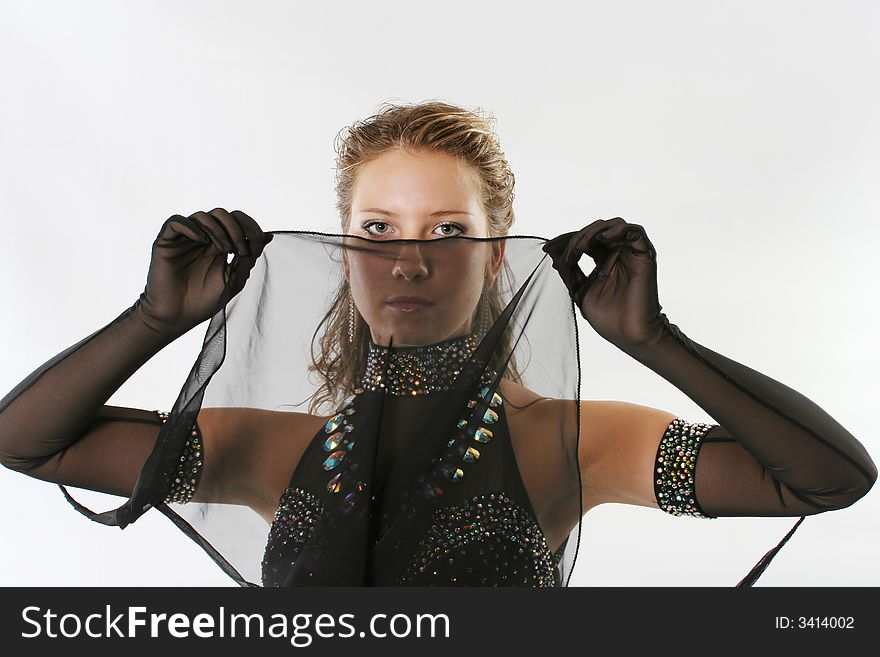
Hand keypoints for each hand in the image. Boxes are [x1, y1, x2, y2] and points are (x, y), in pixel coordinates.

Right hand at [135, 208, 273, 335]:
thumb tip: (267, 236)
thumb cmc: (205, 302)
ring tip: (225, 250)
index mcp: (220, 245)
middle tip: (240, 250)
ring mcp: (184, 239)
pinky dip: (192, 227)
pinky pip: (176, 221)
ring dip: (219, 230)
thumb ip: (248, 258)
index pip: (237, 221)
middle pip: (222, 214)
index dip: (249, 227)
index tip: (256, 245)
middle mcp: (203, 238)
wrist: (178, 317)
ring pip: (202, 216)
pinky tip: (202, 241)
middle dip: (237, 228)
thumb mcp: (234, 279)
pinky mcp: (166, 242)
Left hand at [542, 217, 665, 348]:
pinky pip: (633, 231)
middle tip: (565, 253)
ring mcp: (630, 254)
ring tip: (579, 248)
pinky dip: (616, 230)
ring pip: (613, 225)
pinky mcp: (644, 255)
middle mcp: (617, 255)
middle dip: (575, 238)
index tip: (547, 248)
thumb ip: (569, 271)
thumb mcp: (579, 291)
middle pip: (596, 231)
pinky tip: (601, 239)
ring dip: (592, 233)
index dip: (565, 241)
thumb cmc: (608, 319)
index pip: (584, 241)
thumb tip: (553, 254)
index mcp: (603, 263)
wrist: (629, 334)